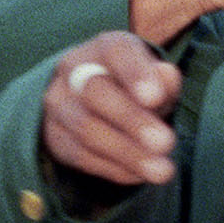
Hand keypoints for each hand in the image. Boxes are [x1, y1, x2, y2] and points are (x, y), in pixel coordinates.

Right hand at [40, 32, 181, 187]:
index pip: (116, 51)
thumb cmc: (135, 87)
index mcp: (105, 48)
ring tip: (162, 170)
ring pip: (88, 130)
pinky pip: (83, 156)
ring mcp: (60, 105)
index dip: (135, 74)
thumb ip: (164, 80)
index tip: (156, 98)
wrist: (93, 102)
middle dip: (132, 120)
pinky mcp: (56, 137)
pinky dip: (115, 168)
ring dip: (128, 153)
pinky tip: (140, 175)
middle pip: (96, 93)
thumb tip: (167, 76)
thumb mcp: (155, 78)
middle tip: (165, 142)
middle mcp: (74, 71)